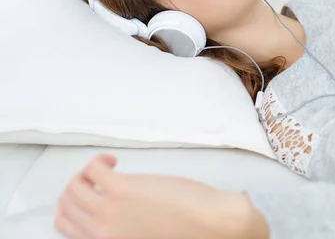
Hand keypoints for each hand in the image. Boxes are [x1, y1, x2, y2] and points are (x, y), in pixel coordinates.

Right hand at [54, 154, 269, 238]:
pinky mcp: (122, 189)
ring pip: (74, 186)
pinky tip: (114, 162)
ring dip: (86, 173)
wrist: (211, 226)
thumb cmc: (186, 232)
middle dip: (78, 188)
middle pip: (67, 204)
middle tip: (97, 180)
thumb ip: (122, 228)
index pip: (65, 226)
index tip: (87, 195)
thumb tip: (116, 210)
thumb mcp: (142, 235)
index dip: (71, 207)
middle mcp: (99, 232)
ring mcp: (109, 210)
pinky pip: (93, 168)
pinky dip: (98, 161)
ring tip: (109, 170)